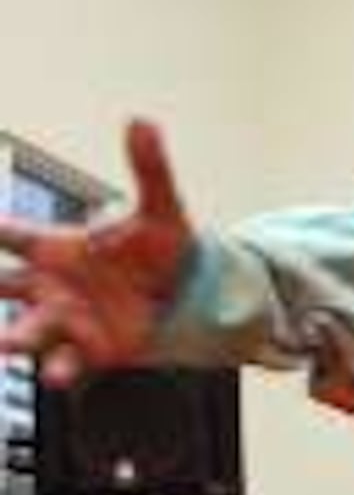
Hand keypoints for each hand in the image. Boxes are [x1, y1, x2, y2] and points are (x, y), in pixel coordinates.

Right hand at [0, 121, 197, 386]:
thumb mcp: (162, 209)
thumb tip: (142, 120)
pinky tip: (56, 373)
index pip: (8, 232)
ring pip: (24, 328)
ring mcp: (65, 320)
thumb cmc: (164, 250)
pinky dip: (58, 368)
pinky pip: (65, 362)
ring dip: (12, 337)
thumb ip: (149, 168)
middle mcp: (48, 284)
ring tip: (5, 344)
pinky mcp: (88, 351)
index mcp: (55, 247)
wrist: (193, 298)